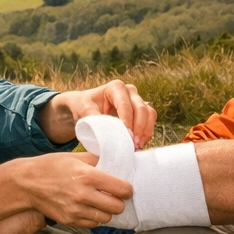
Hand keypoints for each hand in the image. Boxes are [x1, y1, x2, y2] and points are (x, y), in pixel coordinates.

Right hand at [13, 152, 131, 226]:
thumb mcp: (75, 157)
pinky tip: (89, 208)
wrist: (27, 183)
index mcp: (88, 176)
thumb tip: (116, 161)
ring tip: (101, 202)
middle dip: (119, 202)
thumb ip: (97, 160)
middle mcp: (83, 195)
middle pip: (117, 207)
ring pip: (106, 218)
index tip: (125, 188)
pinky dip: (94, 218)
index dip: (127, 189)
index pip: (122, 189)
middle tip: (114, 197)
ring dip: (106, 211)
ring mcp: (75, 210)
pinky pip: (92, 225)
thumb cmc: (51, 166)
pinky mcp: (69, 221)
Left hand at [41, 80, 156, 147]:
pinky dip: (146, 133)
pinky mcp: (140, 111)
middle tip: (134, 144)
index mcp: (115, 87)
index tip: (126, 137)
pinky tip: (139, 144)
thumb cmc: (84, 107)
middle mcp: (129, 91)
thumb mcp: (84, 111)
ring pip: (150, 114)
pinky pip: (150, 121)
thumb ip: (95, 119)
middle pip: (142, 109)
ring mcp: (137, 100)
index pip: (125, 106)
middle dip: (139, 127)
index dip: (127, 122)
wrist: (85, 108)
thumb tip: (108, 131)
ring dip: (146, 131)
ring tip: (137, 145)